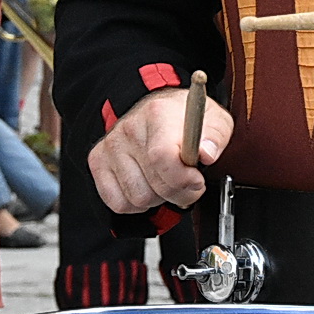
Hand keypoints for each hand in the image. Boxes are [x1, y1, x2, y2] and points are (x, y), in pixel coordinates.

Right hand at [88, 85, 233, 213]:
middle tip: (187, 182)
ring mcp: (111, 146)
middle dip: (178, 192)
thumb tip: (207, 153)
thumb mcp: (214, 121)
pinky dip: (136, 204)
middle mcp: (129, 128)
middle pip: (153, 185)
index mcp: (158, 114)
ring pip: (137, 198)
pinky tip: (147, 186)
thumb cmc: (184, 119)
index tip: (197, 179)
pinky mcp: (98, 161)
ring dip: (158, 199)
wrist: (158, 109)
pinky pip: (118, 203)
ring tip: (165, 181)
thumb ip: (214, 137)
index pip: (163, 158)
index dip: (184, 179)